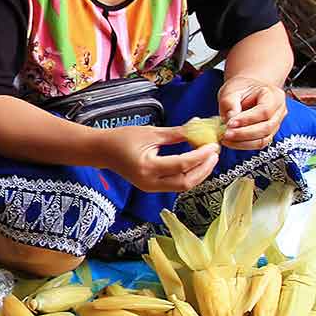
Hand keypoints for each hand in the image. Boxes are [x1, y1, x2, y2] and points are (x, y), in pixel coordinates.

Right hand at [98, 125, 220, 193]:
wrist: (101, 151)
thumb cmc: (122, 138)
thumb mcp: (151, 132)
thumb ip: (177, 133)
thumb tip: (200, 128)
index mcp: (148, 167)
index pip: (182, 164)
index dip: (201, 155)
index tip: (213, 145)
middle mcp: (149, 182)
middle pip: (185, 182)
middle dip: (204, 169)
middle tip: (214, 153)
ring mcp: (150, 187)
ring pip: (182, 185)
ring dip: (199, 173)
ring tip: (208, 157)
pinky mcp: (152, 187)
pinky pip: (175, 184)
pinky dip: (188, 174)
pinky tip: (196, 162)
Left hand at [217, 75, 287, 150]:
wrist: (246, 92)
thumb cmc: (240, 89)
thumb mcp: (231, 91)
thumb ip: (230, 104)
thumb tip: (230, 120)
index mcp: (274, 95)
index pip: (265, 111)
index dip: (247, 119)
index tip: (230, 123)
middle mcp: (279, 110)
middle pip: (266, 127)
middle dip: (244, 133)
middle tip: (226, 134)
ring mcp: (276, 124)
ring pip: (264, 139)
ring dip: (243, 142)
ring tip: (226, 138)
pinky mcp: (269, 134)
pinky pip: (259, 144)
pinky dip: (244, 145)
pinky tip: (231, 141)